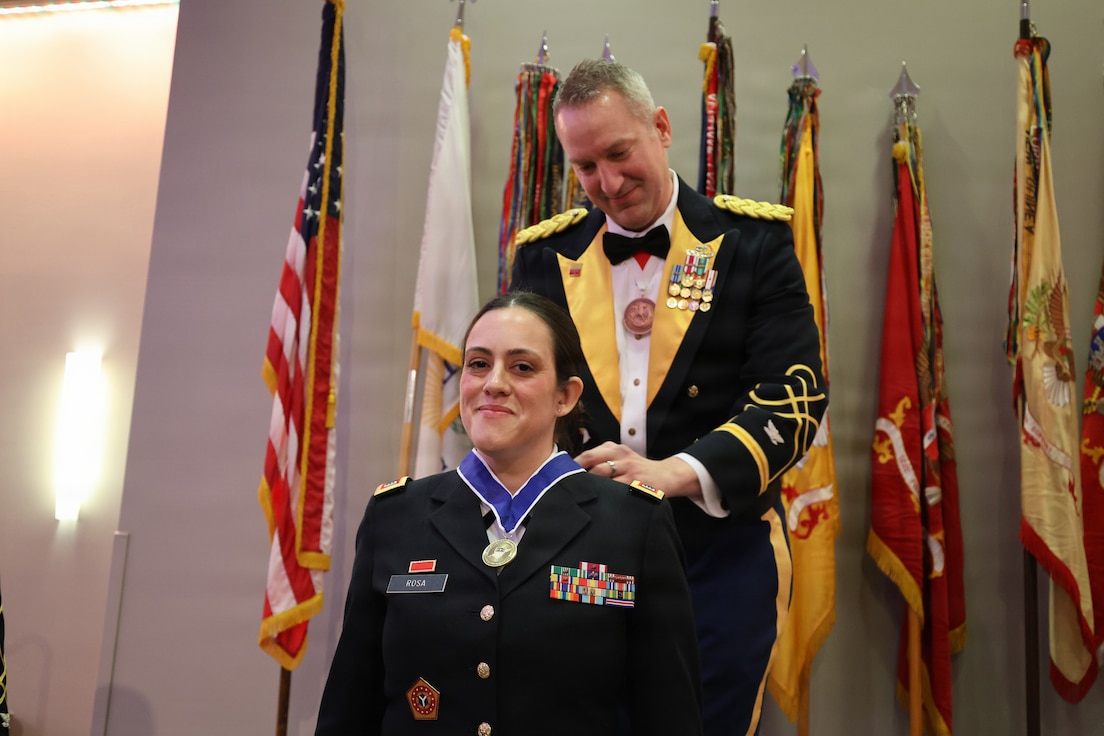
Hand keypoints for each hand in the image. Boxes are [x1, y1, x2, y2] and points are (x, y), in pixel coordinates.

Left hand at [575, 442, 702, 498]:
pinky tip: (598, 502)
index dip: (573, 466)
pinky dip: (605, 495)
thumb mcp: (622, 456)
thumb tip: (573, 471)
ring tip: (580, 497)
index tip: (561, 476)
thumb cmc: (637, 469)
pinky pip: (616, 490)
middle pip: (592, 464)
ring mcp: (630, 470)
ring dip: (590, 487)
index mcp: (615, 448)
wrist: (666, 475)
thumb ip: (602, 459)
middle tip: (567, 488)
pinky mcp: (637, 483)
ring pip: (602, 477)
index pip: (588, 455)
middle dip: (579, 477)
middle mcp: (622, 456)